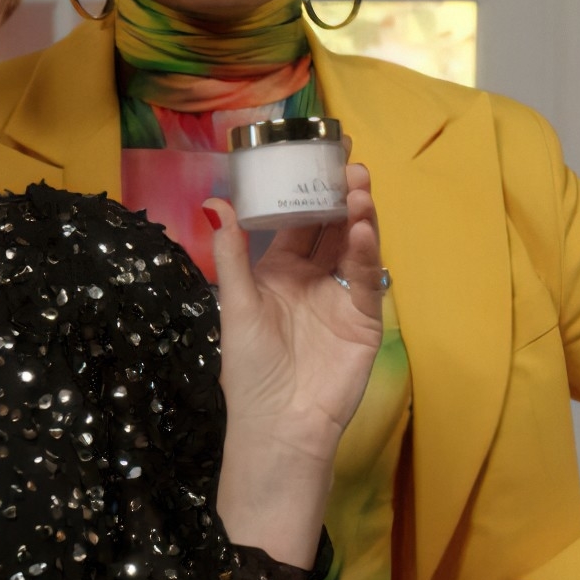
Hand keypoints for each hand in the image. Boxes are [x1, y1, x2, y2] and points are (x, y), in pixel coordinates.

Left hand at [205, 165, 385, 563]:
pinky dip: (364, 253)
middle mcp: (312, 278)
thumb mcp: (236, 305)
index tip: (314, 155)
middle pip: (331, 227)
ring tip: (358, 185)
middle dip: (339, 195)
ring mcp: (340, 296)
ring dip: (357, 215)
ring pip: (352, 246)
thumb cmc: (250, 369)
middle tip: (348, 162)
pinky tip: (361, 229)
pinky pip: (364, 279)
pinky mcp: (363, 318)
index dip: (305, 190)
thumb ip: (232, 252)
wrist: (279, 424)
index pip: (297, 221)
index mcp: (278, 271)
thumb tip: (215, 200)